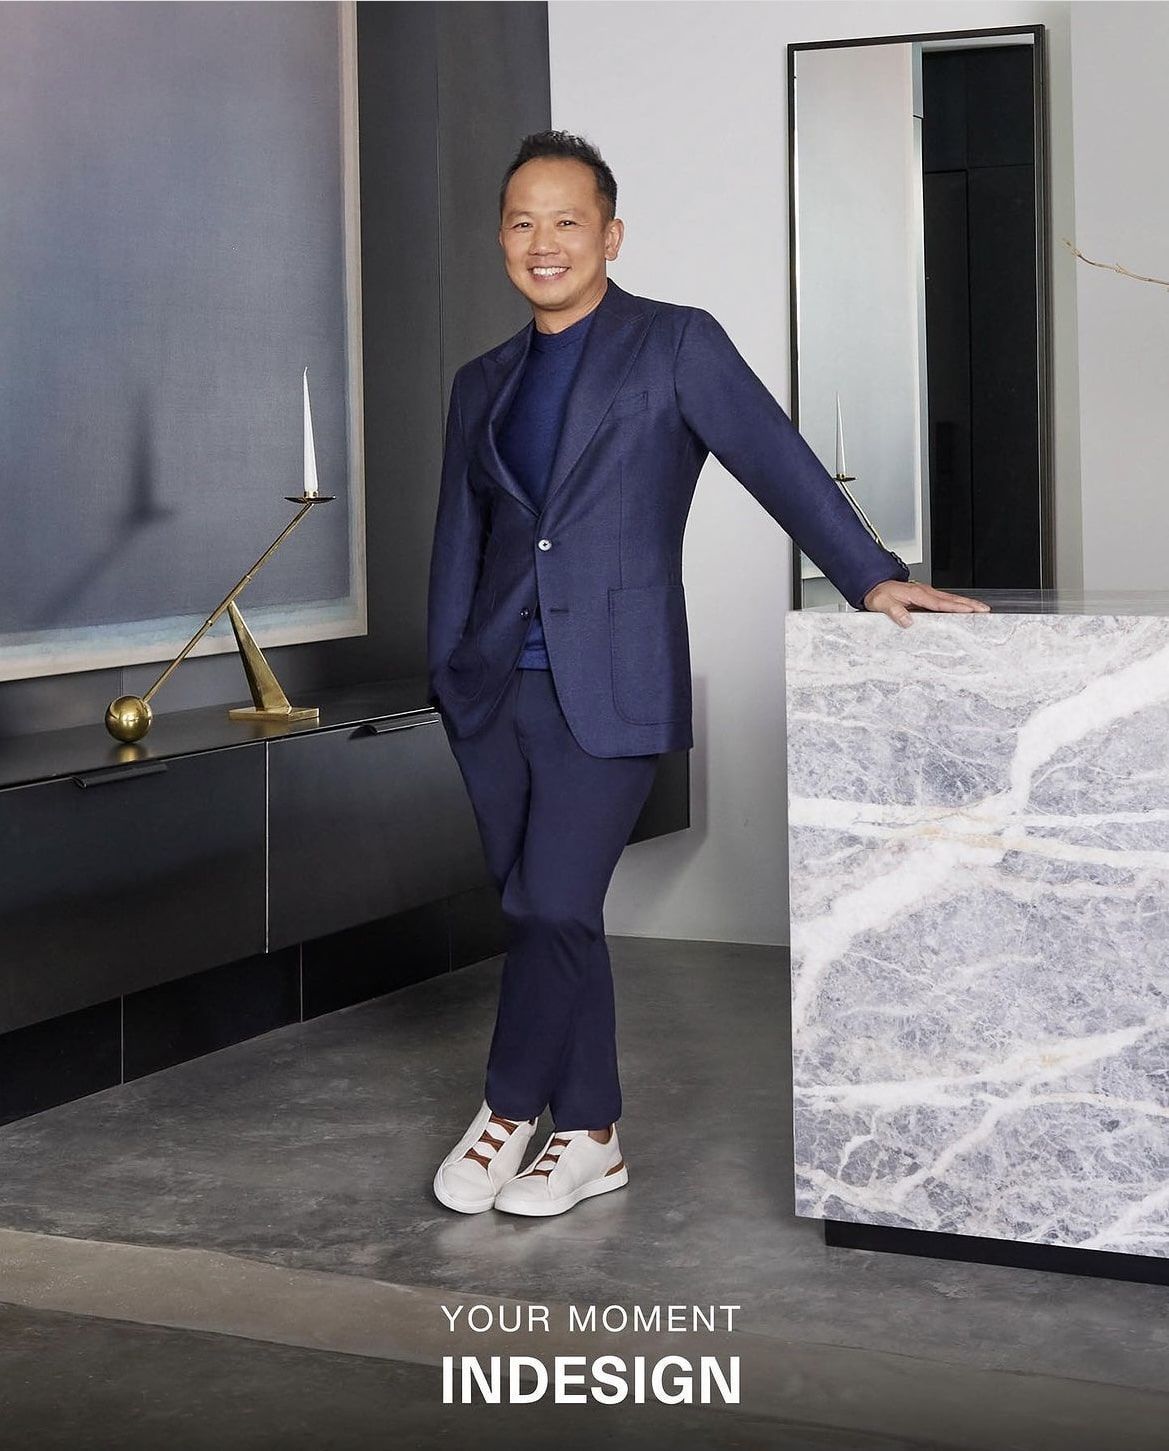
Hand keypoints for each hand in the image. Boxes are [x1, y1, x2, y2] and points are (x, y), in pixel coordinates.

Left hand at [862, 578, 990, 627]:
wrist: (874, 586)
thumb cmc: (879, 594)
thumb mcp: (882, 603)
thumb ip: (894, 611)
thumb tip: (907, 621)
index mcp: (917, 593)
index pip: (940, 603)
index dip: (956, 607)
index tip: (970, 611)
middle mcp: (924, 592)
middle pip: (952, 598)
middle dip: (970, 604)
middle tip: (985, 610)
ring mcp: (926, 594)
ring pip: (950, 598)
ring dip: (966, 603)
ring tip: (981, 610)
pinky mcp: (925, 597)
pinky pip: (944, 600)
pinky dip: (957, 604)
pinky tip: (963, 610)